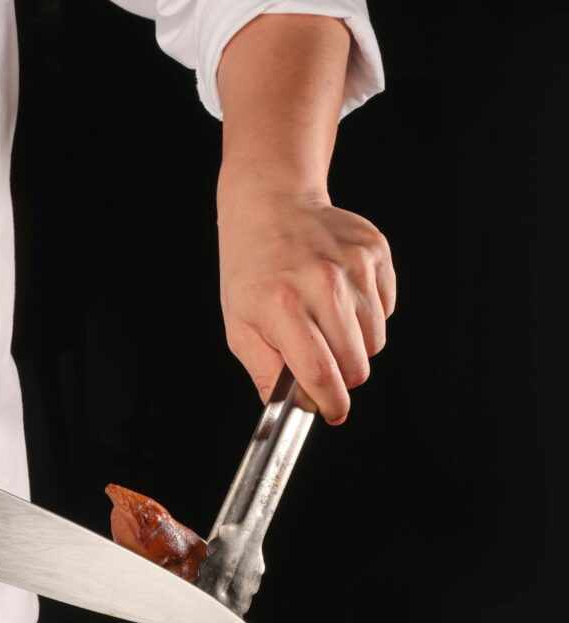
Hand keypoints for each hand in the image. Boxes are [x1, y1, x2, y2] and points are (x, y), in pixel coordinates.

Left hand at [217, 182, 395, 422]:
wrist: (271, 206)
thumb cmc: (253, 272)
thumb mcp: (240, 327)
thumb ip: (266, 373)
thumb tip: (296, 407)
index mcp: (283, 307)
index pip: (321, 374)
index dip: (331, 403)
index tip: (333, 412)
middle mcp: (323, 284)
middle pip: (357, 365)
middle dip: (342, 376)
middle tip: (323, 362)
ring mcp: (354, 265)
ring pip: (375, 341)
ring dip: (356, 344)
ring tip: (327, 321)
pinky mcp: (375, 252)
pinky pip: (386, 310)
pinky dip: (368, 314)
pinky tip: (341, 296)